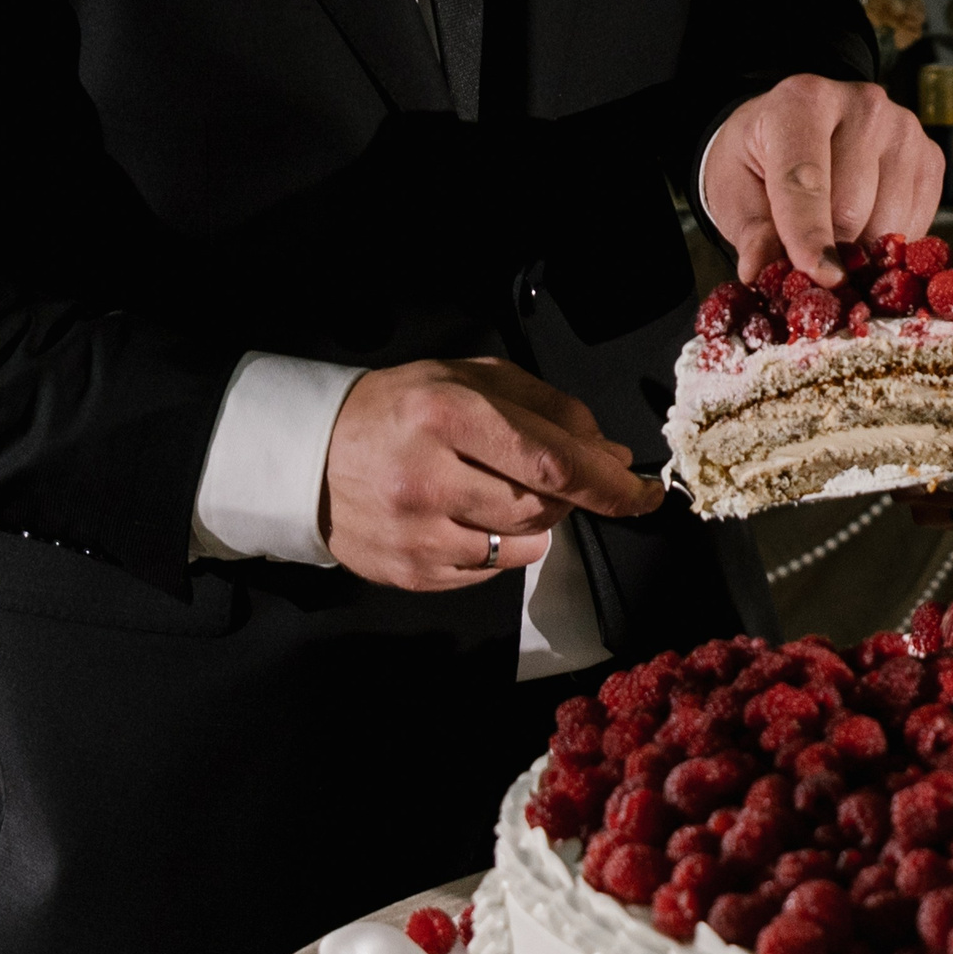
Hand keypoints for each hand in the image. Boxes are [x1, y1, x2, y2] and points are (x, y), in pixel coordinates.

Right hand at [322, 357, 662, 590]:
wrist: (306, 458)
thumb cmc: (399, 410)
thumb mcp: (467, 379)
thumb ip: (545, 407)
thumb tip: (610, 453)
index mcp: (446, 413)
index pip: (554, 461)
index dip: (610, 483)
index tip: (646, 493)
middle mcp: (429, 476)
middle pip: (544, 507)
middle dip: (566, 495)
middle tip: (550, 475)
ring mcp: (418, 533)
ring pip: (525, 547)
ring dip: (532, 522)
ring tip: (492, 490)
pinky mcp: (413, 573)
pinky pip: (491, 571)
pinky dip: (497, 548)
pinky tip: (463, 517)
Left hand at [702, 74, 941, 286]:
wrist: (797, 130)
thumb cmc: (762, 160)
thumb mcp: (735, 191)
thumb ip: (751, 232)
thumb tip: (760, 272)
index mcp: (802, 102)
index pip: (806, 180)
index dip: (809, 236)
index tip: (818, 276)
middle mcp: (862, 105)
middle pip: (852, 208)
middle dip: (830, 249)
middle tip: (810, 262)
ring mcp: (903, 129)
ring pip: (889, 223)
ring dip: (861, 251)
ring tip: (835, 241)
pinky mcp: (930, 158)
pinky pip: (915, 225)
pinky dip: (887, 244)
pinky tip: (864, 231)